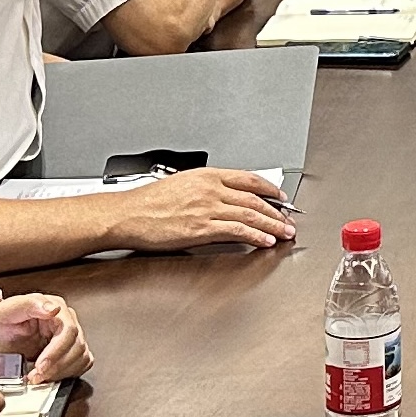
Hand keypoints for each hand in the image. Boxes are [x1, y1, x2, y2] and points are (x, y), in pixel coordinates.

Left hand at [0, 292, 91, 382]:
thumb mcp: (5, 311)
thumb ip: (29, 305)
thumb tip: (54, 308)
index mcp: (54, 306)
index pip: (69, 331)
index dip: (57, 351)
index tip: (41, 365)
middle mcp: (64, 320)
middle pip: (77, 346)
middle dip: (57, 365)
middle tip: (36, 376)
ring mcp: (67, 336)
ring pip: (80, 357)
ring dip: (61, 371)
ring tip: (38, 377)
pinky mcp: (66, 351)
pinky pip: (80, 363)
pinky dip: (68, 373)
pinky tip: (50, 375)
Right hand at [110, 167, 295, 253]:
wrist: (126, 215)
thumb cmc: (146, 203)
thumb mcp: (180, 185)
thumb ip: (205, 190)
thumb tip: (224, 200)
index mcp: (206, 176)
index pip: (248, 179)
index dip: (270, 189)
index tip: (280, 197)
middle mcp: (210, 189)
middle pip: (254, 198)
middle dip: (277, 210)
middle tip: (290, 219)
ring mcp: (207, 208)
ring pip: (250, 214)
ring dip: (272, 224)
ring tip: (285, 232)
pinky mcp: (201, 228)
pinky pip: (237, 231)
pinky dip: (255, 235)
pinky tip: (265, 240)